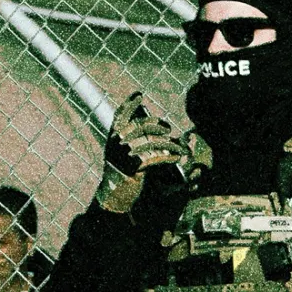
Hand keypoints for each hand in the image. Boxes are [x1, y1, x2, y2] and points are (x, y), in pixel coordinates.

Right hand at [100, 93, 185, 212]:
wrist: (115, 197)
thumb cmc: (122, 175)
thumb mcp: (122, 155)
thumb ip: (133, 141)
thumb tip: (156, 127)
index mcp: (112, 139)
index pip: (119, 116)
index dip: (129, 104)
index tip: (139, 95)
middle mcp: (116, 143)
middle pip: (140, 126)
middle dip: (157, 124)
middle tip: (168, 129)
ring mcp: (123, 154)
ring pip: (152, 142)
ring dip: (169, 144)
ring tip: (180, 148)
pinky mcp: (133, 166)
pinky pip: (156, 157)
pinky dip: (168, 157)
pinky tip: (176, 158)